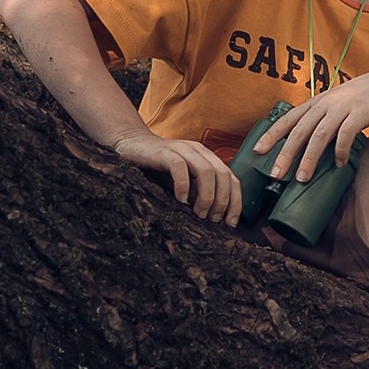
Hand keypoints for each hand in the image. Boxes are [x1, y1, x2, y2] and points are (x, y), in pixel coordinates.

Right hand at [111, 131, 242, 225]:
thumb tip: (213, 218)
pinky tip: (180, 200)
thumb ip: (198, 194)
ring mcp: (183, 149)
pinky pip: (180, 167)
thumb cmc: (159, 168)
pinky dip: (183, 185)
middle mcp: (199, 151)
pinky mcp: (165, 152)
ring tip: (198, 213)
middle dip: (222, 201)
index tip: (230, 223)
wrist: (132, 146)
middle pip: (223, 175)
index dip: (235, 201)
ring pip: (206, 171)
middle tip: (212, 219)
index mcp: (208, 158)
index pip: (232, 178)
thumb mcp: (184, 183)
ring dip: (206, 196)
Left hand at [256, 69, 368, 182]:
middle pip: (300, 130)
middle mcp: (326, 104)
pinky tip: (338, 165)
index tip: (257, 151)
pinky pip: (347, 133)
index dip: (271, 135)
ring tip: (302, 178)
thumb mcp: (335, 106)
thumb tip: (303, 148)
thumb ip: (320, 122)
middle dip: (286, 154)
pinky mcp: (361, 112)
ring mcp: (343, 107)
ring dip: (309, 158)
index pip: (288, 119)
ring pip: (320, 134)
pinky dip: (340, 150)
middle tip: (275, 175)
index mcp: (316, 103)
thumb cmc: (360, 100)